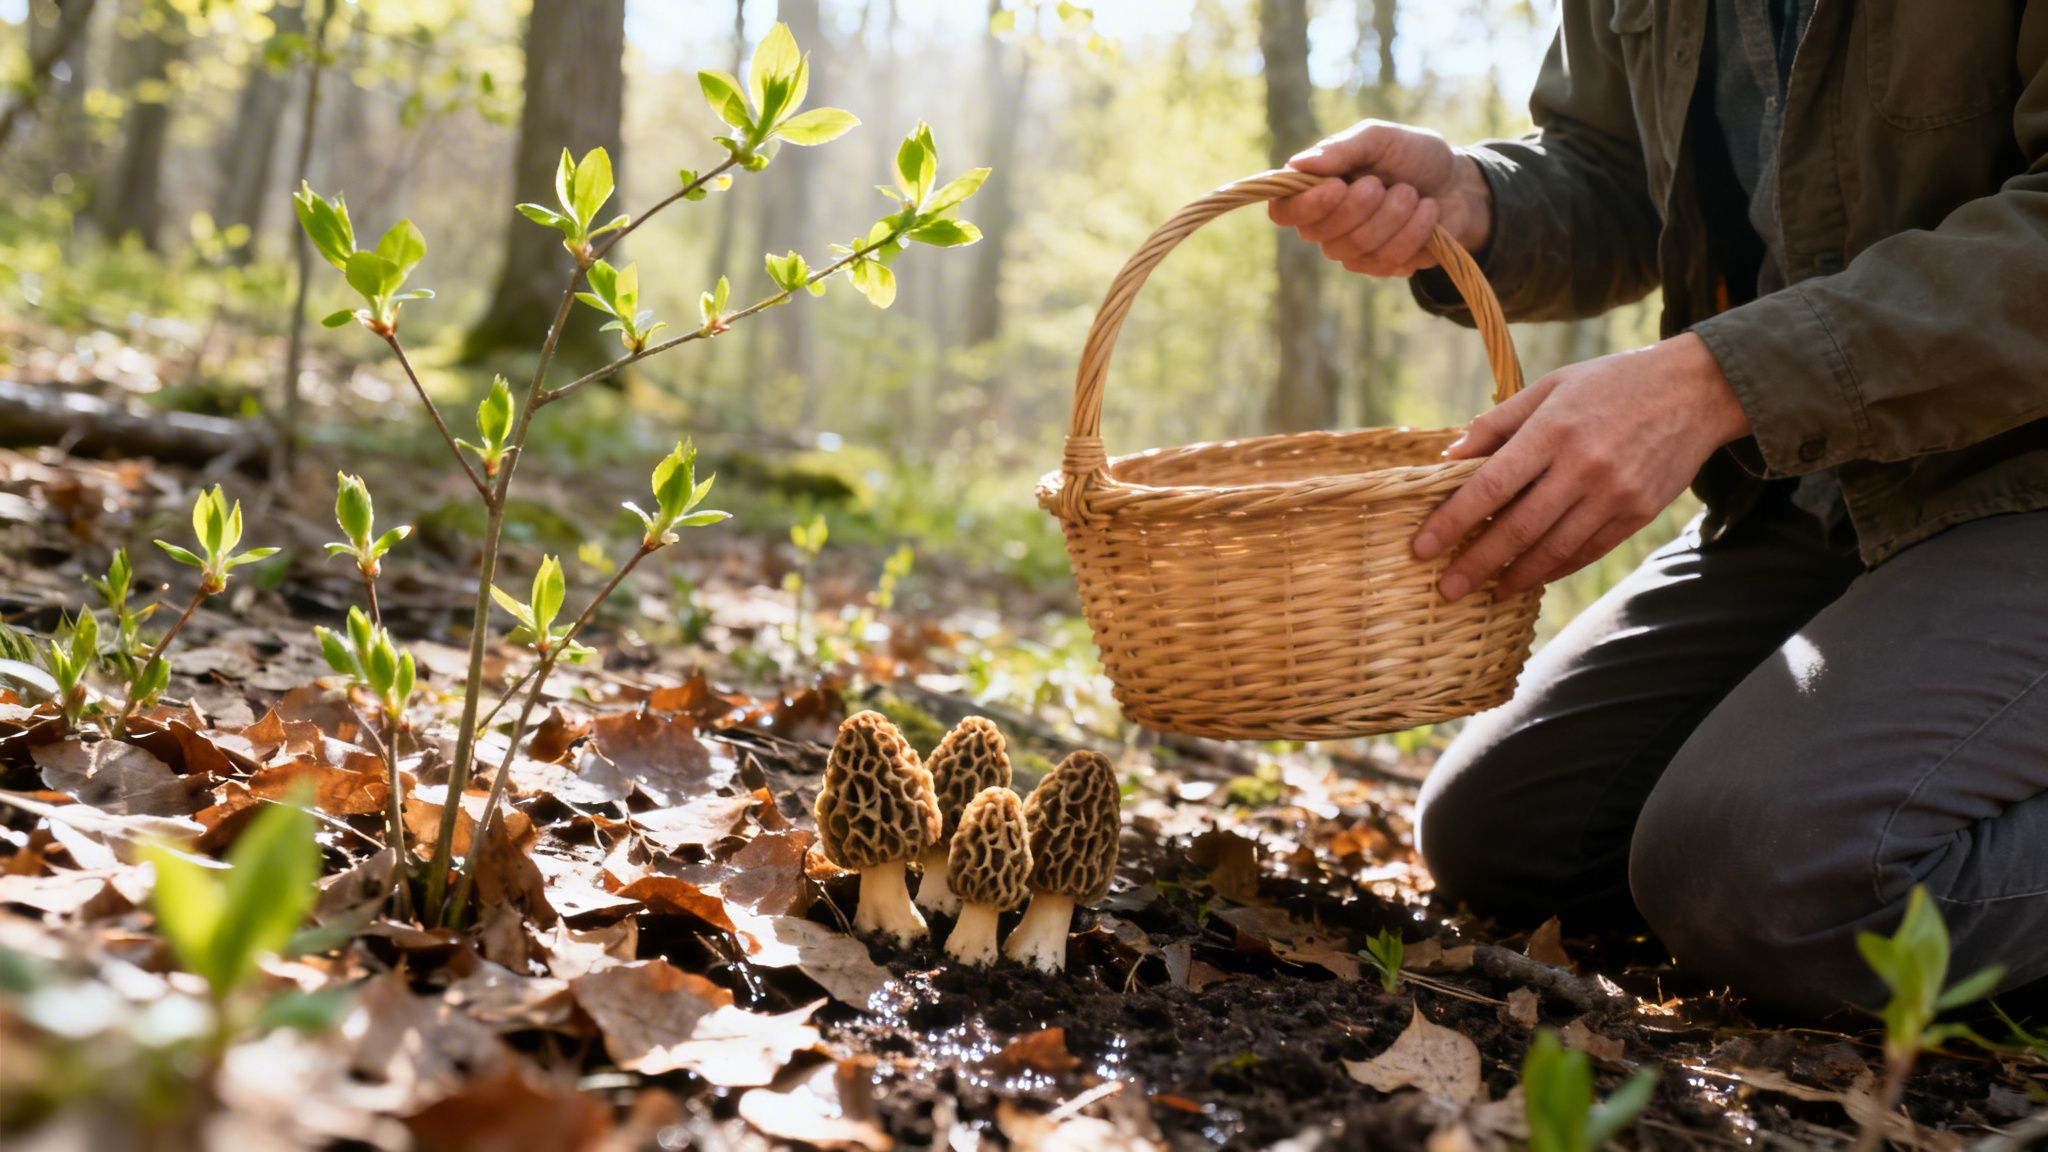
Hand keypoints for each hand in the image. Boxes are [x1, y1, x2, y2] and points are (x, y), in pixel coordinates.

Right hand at [1267, 119, 1492, 275]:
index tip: (1337, 186)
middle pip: (1321, 233)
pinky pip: (1389, 258)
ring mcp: (1353, 250)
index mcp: (1316, 190)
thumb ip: (1340, 148)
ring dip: (1394, 214)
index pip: (1284, 212)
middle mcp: (1327, 225)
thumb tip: (1297, 163)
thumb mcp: (1380, 139)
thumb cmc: (1413, 156)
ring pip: (1357, 246)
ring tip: (1412, 193)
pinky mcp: (1382, 267)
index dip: (1306, 205)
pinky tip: (1427, 213)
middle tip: (1384, 183)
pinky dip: (1416, 230)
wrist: (1459, 183)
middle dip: (1361, 205)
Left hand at [1413, 333, 1751, 600]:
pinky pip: (1587, 552)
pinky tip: (1529, 579)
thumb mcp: (1550, 387)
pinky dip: (1554, 569)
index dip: (1453, 521)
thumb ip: (1498, 424)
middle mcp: (1583, 466)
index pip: (1490, 486)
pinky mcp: (1638, 513)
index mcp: (1553, 430)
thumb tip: (1448, 458)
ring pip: (1553, 549)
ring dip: (1514, 576)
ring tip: (1485, 591)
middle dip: (1475, 564)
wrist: (1697, 390)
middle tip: (1445, 589)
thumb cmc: (1612, 383)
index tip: (1422, 547)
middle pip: (1517, 528)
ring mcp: (1614, 494)